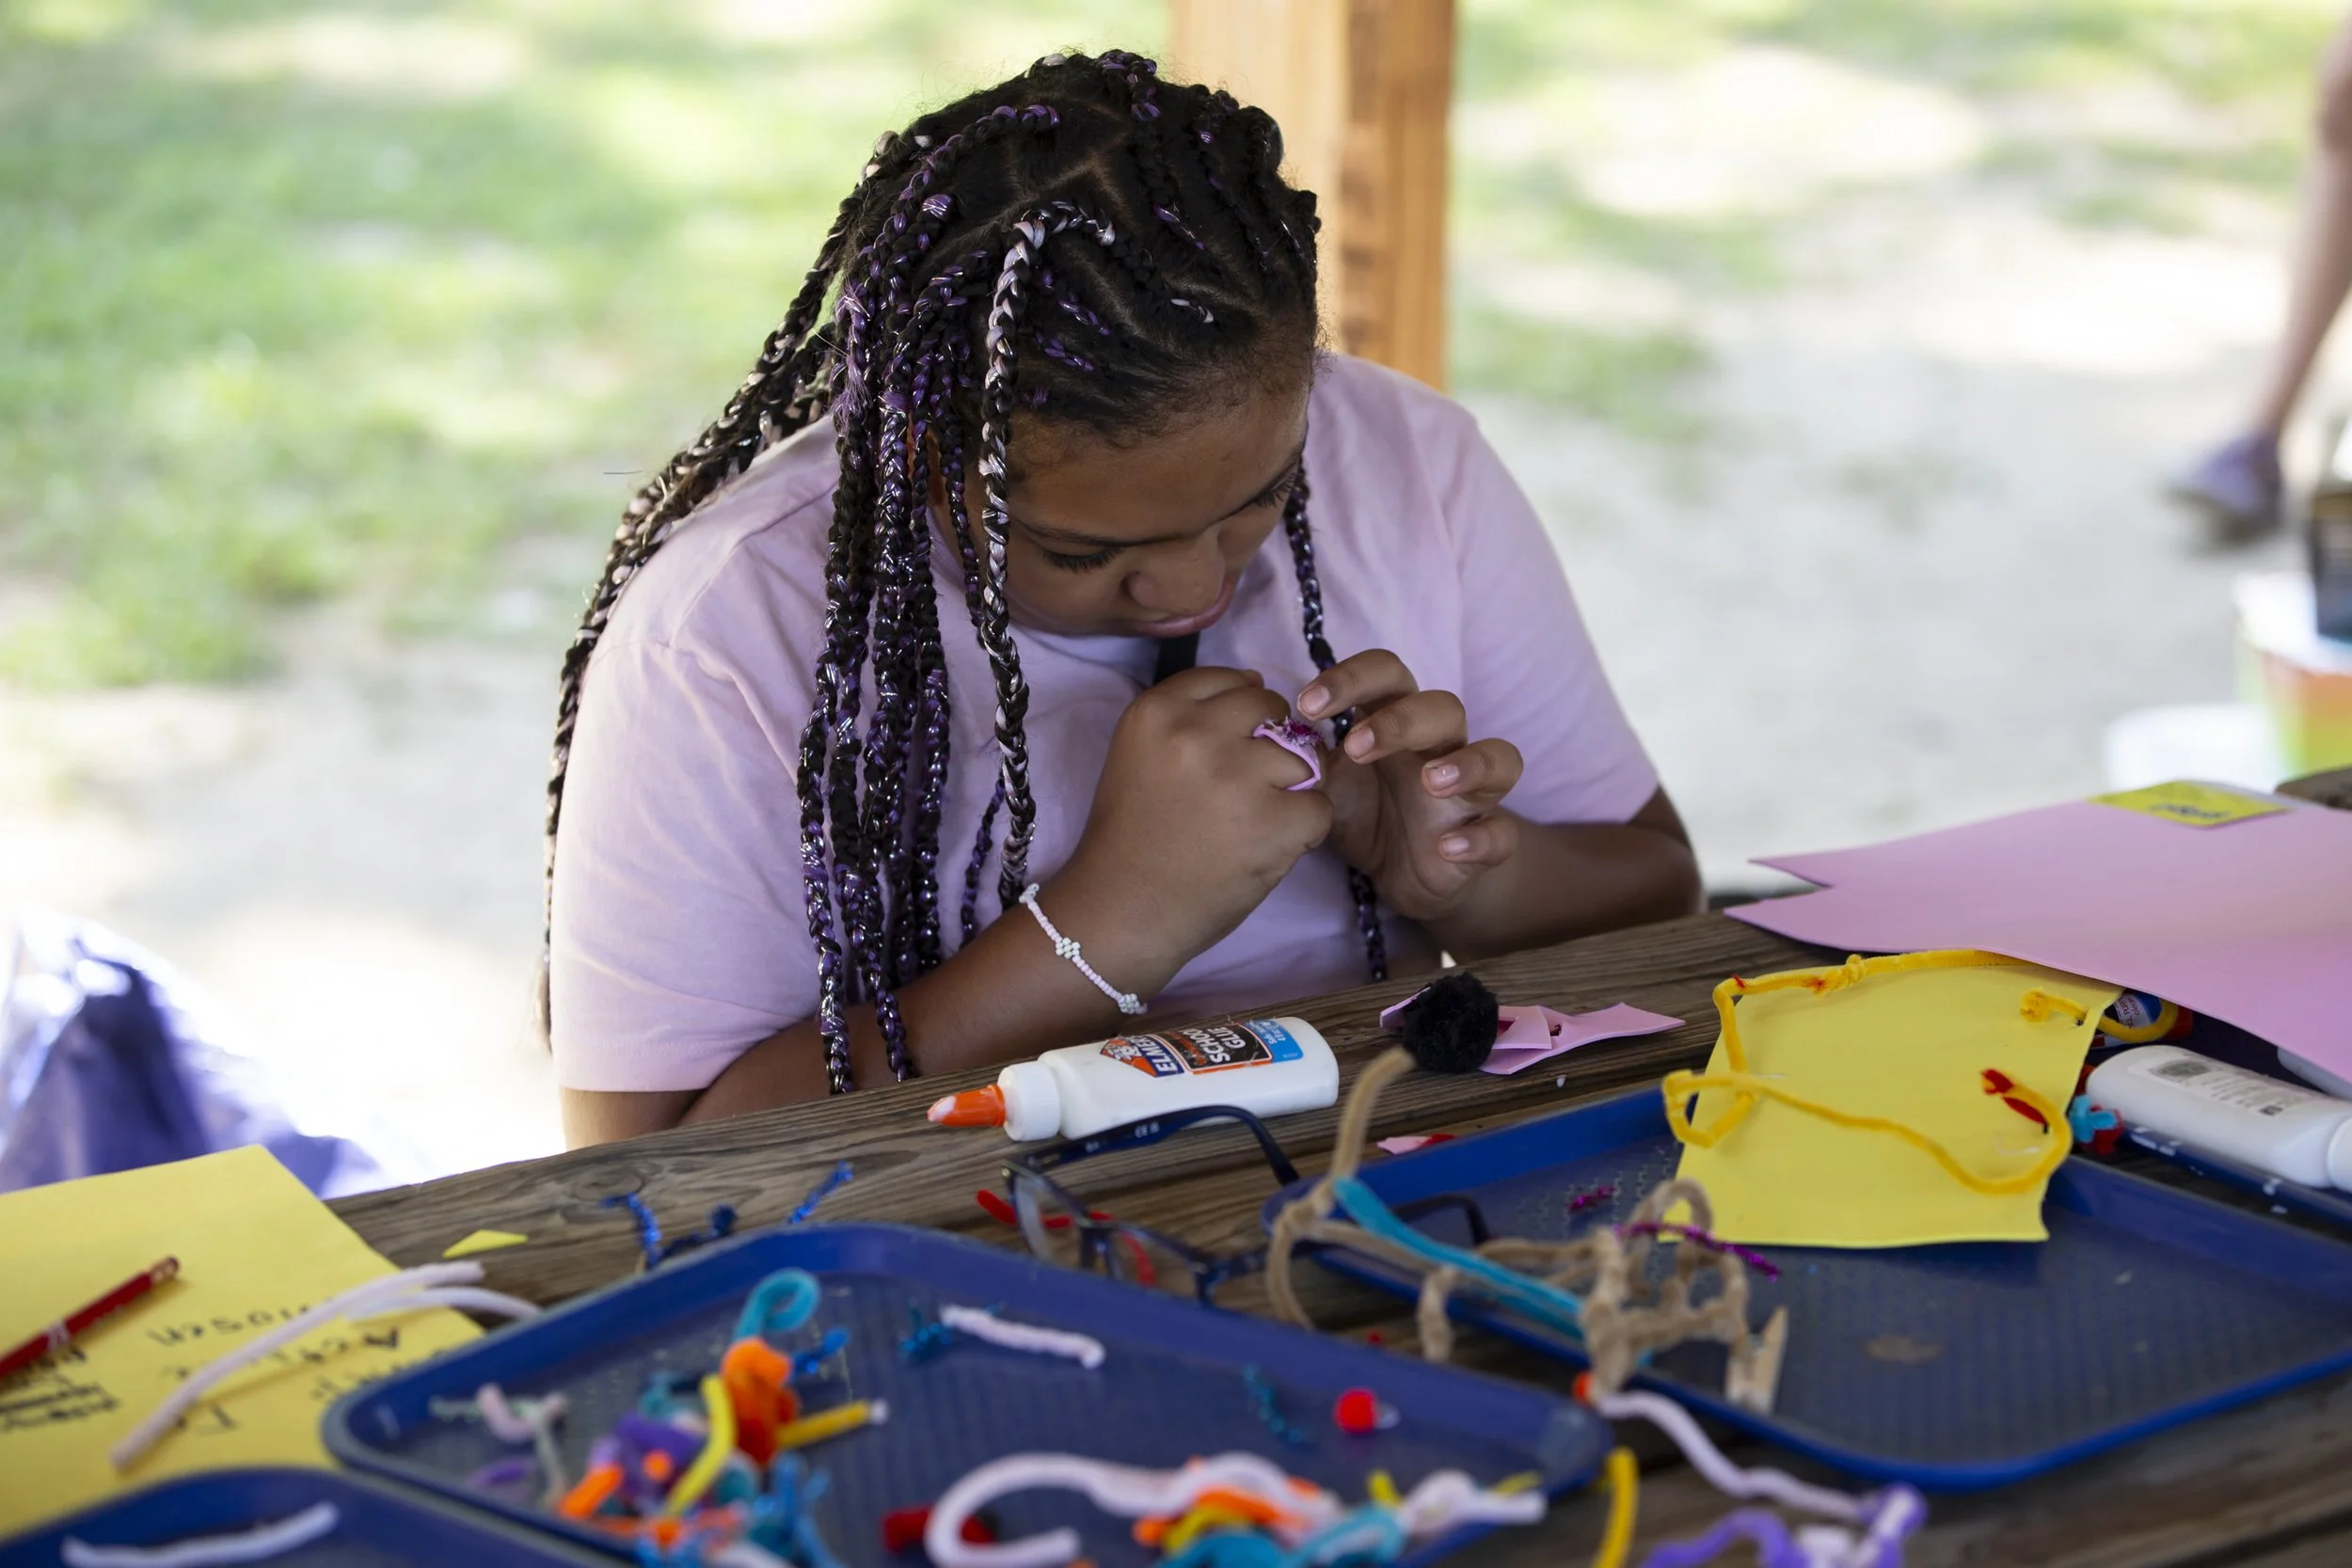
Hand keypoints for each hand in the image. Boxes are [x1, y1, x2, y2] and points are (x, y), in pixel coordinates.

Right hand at [1051, 666, 1334, 990]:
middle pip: (1269, 708)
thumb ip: (1189, 715)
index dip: (1236, 718)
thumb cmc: (1131, 837)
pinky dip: (1303, 831)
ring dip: (1290, 788)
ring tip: (1256, 822)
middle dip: (1269, 744)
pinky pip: (1319, 807)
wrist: (1121, 911)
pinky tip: (1268, 846)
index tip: (1220, 755)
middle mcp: (1196, 732)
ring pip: (1304, 757)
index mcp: (1157, 710)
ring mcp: (1237, 776)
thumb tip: (1258, 682)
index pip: (1227, 680)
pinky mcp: (1273, 821)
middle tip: (1245, 791)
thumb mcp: (1139, 754)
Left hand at [1299, 651, 1523, 922]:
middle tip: (1354, 747)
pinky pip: (1503, 834)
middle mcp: (1441, 747)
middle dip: (1400, 721)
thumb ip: (1304, 755)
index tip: (1304, 705)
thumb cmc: (1364, 811)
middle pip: (1443, 707)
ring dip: (1466, 763)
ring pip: (1498, 757)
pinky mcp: (1486, 839)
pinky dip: (1480, 839)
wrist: (1403, 875)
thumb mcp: (1327, 782)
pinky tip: (1449, 847)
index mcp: (1397, 720)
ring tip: (1431, 780)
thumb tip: (1258, 728)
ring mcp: (1471, 793)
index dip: (1351, 678)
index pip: (1387, 674)